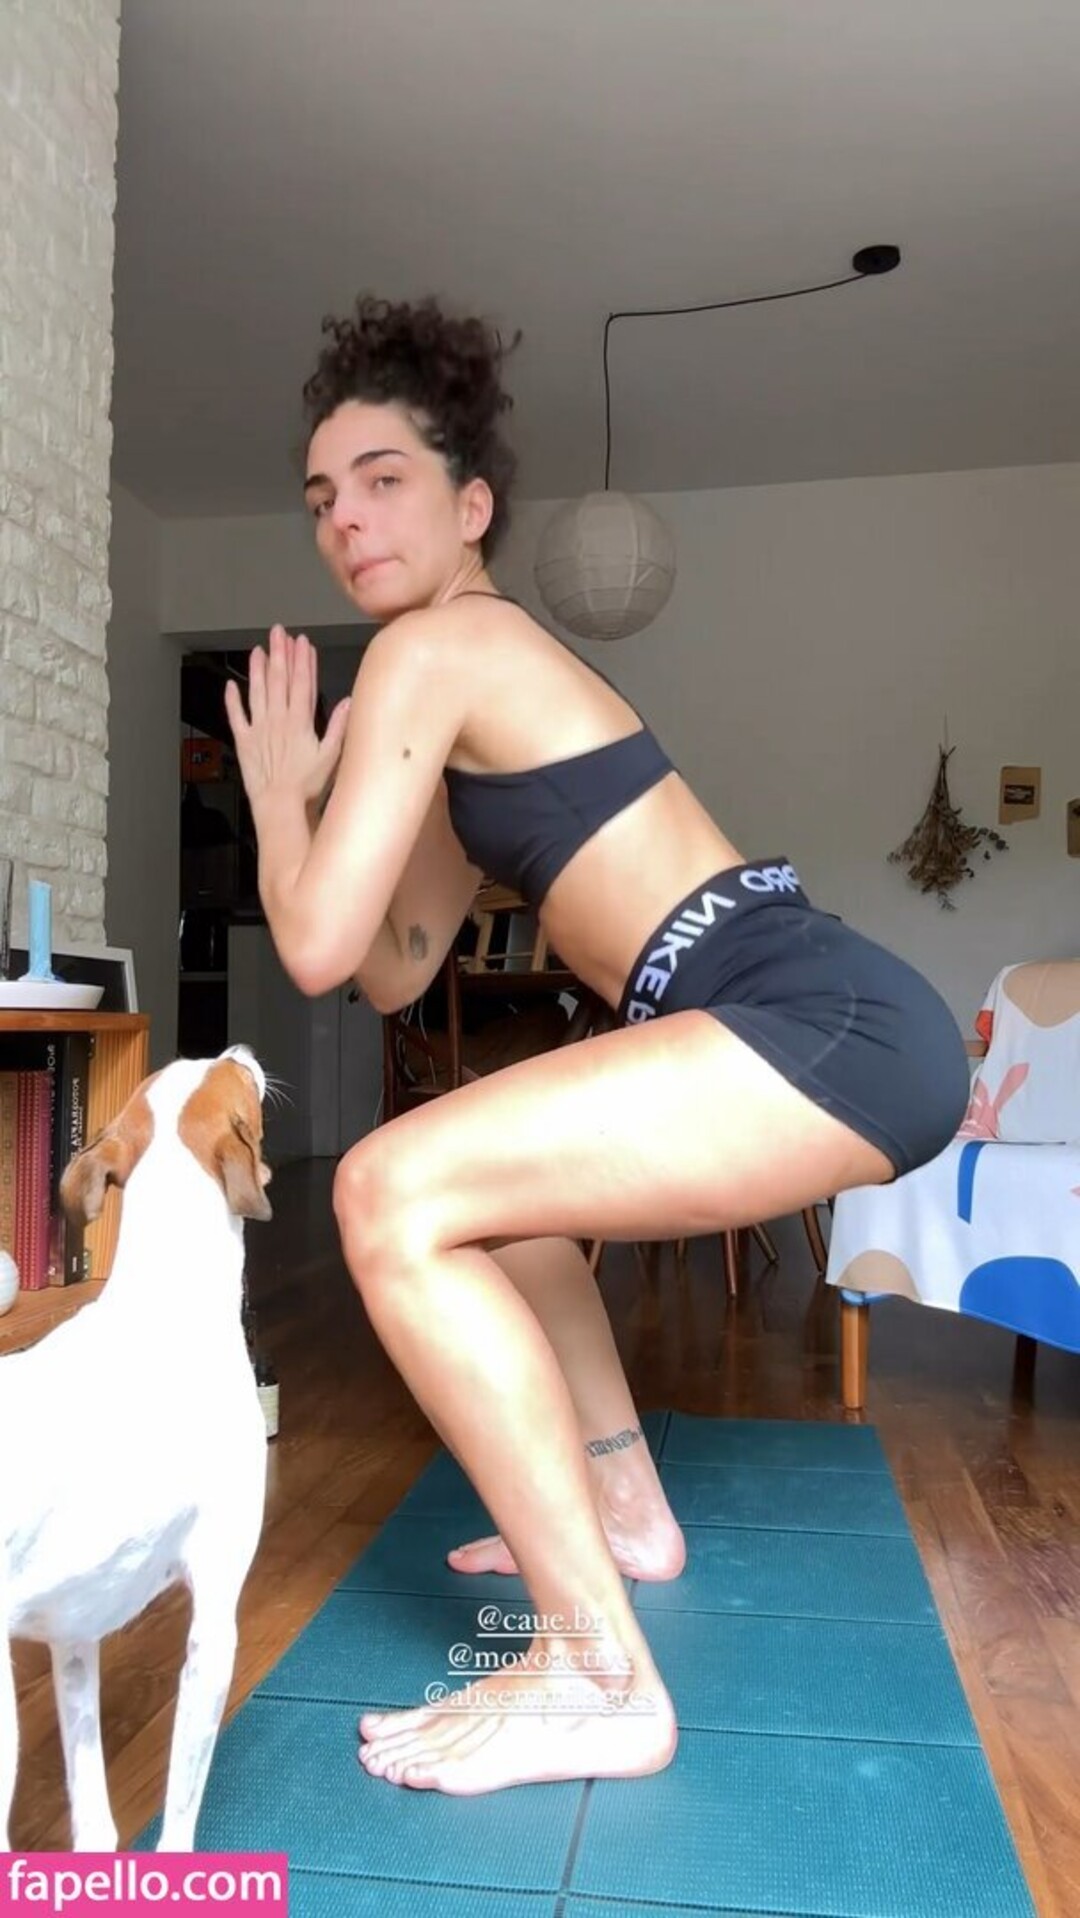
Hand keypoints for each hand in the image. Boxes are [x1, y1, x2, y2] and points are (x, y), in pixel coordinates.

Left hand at [224, 626, 350, 809]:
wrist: (280, 804)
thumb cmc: (307, 786)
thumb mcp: (331, 757)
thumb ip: (339, 727)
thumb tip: (349, 702)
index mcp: (300, 721)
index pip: (302, 683)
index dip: (302, 660)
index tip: (302, 642)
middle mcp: (278, 719)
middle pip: (279, 680)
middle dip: (280, 654)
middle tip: (278, 632)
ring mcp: (259, 728)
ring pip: (257, 691)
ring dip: (258, 669)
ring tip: (258, 650)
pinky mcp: (244, 741)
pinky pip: (236, 716)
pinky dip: (233, 700)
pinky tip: (231, 685)